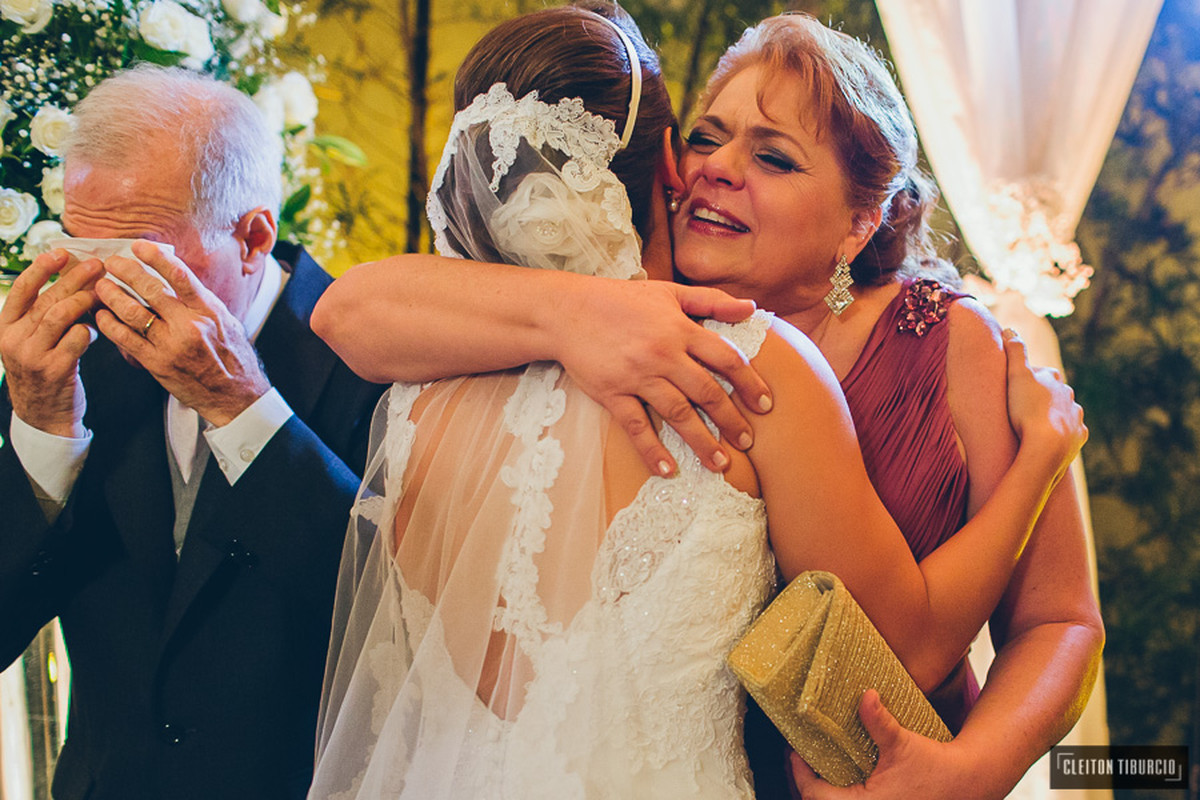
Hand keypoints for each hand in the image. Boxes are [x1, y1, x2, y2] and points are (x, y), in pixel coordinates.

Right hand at [0, 249, 100, 436]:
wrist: (42, 416)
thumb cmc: (43, 370)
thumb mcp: (31, 341)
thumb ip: (42, 315)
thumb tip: (72, 279)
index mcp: (4, 327)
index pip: (21, 290)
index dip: (41, 268)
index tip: (61, 252)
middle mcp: (13, 339)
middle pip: (46, 299)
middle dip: (73, 279)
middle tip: (97, 265)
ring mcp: (32, 355)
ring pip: (60, 315)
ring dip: (84, 299)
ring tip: (102, 292)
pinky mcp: (55, 369)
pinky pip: (77, 339)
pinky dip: (91, 329)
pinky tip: (97, 330)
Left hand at [93, 240, 269, 425]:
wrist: (235, 395)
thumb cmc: (233, 356)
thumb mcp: (226, 321)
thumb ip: (201, 301)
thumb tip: (178, 278)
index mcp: (208, 310)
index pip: (179, 275)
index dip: (156, 257)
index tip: (138, 246)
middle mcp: (189, 325)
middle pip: (151, 290)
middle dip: (126, 271)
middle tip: (111, 263)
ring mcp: (171, 345)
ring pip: (133, 313)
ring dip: (112, 296)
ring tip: (100, 286)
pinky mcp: (157, 364)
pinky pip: (126, 340)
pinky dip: (110, 325)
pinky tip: (101, 315)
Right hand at [555, 278, 771, 474]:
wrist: (566, 310)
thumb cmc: (619, 299)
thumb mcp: (668, 292)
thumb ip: (711, 301)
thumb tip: (751, 308)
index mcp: (680, 329)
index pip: (726, 359)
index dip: (750, 383)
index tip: (766, 405)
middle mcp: (663, 354)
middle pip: (707, 392)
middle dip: (732, 420)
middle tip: (748, 442)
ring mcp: (637, 376)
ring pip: (677, 414)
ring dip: (701, 441)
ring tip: (720, 464)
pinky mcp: (612, 394)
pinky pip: (637, 427)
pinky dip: (652, 450)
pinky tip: (668, 470)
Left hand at [789, 691, 981, 799]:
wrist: (965, 783)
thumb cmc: (936, 769)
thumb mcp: (902, 743)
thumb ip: (879, 721)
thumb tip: (867, 696)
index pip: (814, 795)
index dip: (800, 772)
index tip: (795, 750)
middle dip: (807, 780)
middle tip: (800, 756)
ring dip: (822, 788)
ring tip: (814, 764)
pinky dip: (839, 792)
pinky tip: (837, 777)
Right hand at [1002, 329, 1086, 480]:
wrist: (1047, 446)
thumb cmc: (1027, 409)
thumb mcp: (1016, 376)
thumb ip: (1014, 352)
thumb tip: (1010, 329)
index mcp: (1054, 379)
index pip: (1040, 373)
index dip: (1026, 380)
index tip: (1013, 388)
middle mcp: (1069, 395)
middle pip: (1054, 393)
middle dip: (1042, 397)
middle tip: (1022, 407)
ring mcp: (1076, 416)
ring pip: (1065, 412)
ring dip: (1053, 416)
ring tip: (1035, 426)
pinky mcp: (1078, 436)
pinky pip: (1071, 432)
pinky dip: (1062, 434)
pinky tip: (1049, 440)